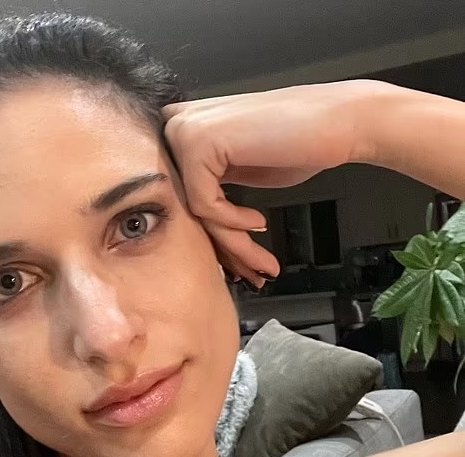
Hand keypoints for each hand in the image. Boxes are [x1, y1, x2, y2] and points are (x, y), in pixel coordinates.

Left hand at [162, 80, 393, 283]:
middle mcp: (179, 124)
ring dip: (232, 243)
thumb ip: (209, 184)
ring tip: (260, 263)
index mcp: (187, 126)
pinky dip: (233, 222)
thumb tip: (193, 231)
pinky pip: (205, 204)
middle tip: (249, 271)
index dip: (211, 230)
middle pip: (185, 204)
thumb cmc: (299, 143)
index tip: (235, 258)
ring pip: (195, 210)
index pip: (181, 193)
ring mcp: (186, 130)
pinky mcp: (199, 142)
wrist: (342, 121)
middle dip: (222, 244)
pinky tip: (260, 222)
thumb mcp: (239, 166)